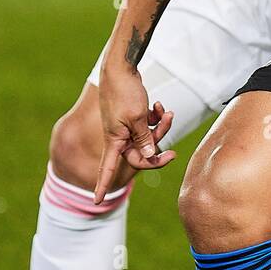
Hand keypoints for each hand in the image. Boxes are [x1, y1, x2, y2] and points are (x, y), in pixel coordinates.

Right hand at [94, 67, 176, 202]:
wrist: (120, 68)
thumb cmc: (125, 92)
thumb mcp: (138, 118)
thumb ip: (144, 139)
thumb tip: (149, 157)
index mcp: (115, 140)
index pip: (107, 169)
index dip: (101, 185)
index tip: (97, 202)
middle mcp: (119, 136)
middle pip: (141, 154)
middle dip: (158, 147)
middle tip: (174, 153)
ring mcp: (126, 126)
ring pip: (149, 138)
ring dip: (161, 128)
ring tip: (166, 113)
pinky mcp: (133, 117)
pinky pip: (149, 125)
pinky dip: (156, 117)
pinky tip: (159, 106)